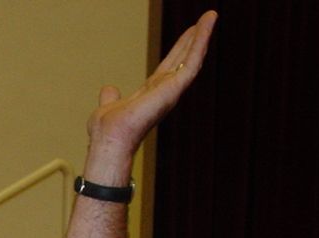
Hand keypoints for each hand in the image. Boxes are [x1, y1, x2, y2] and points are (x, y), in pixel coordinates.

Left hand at [85, 10, 216, 161]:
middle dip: (195, 39)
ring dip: (202, 36)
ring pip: (192, 58)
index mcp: (151, 94)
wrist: (109, 140)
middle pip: (183, 59)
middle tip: (206, 19)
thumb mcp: (109, 106)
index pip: (169, 67)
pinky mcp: (175, 88)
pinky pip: (192, 61)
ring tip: (211, 16)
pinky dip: (201, 41)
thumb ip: (110, 97)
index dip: (179, 49)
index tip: (189, 33)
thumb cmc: (108, 132)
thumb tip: (109, 90)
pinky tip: (207, 24)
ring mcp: (172, 90)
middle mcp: (165, 92)